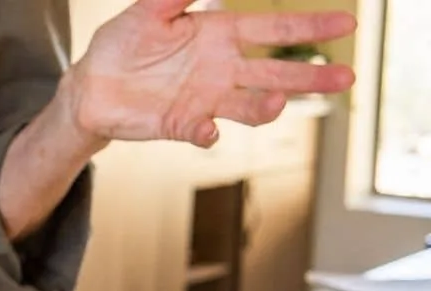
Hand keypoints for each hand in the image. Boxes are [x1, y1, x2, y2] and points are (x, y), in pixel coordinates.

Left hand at [63, 0, 357, 148]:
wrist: (90, 87)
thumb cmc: (120, 45)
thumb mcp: (146, 12)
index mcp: (219, 34)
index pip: (273, 29)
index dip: (309, 25)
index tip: (345, 24)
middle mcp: (220, 69)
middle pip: (276, 71)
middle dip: (311, 74)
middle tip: (346, 76)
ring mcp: (204, 99)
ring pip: (250, 106)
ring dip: (267, 107)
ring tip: (277, 101)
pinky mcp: (182, 125)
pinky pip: (203, 132)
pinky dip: (208, 133)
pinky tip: (209, 131)